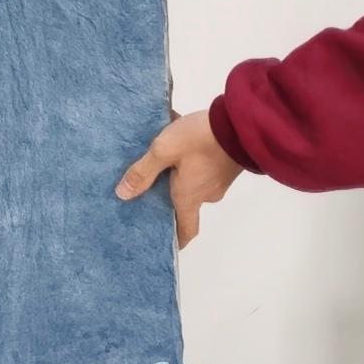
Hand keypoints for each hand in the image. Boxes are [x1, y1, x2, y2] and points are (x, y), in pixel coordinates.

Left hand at [116, 110, 246, 246]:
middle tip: (143, 183)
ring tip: (154, 152)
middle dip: (165, 193)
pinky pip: (200, 163)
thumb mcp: (165, 151)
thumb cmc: (201, 141)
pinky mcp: (224, 162)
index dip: (177, 239)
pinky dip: (186, 155)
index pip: (186, 229)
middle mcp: (205, 193)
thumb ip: (143, 171)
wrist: (241, 122)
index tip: (163, 240)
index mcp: (189, 197)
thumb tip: (123, 195)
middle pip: (183, 201)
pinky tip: (171, 133)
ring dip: (175, 169)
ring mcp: (218, 178)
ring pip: (190, 178)